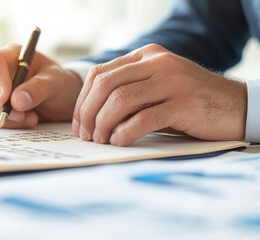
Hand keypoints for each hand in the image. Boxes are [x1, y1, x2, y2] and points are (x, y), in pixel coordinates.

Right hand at [0, 44, 82, 127]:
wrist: (62, 100)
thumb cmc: (60, 84)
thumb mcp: (56, 82)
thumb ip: (39, 88)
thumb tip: (16, 101)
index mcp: (12, 55)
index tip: (4, 99)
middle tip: (23, 116)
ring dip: (5, 118)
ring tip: (31, 119)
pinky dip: (6, 124)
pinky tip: (25, 121)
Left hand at [72, 44, 246, 145]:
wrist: (235, 105)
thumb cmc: (188, 101)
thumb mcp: (156, 86)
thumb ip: (129, 90)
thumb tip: (90, 115)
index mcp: (146, 56)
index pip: (100, 74)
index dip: (83, 100)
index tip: (79, 122)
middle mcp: (157, 63)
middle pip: (105, 84)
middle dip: (88, 112)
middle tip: (85, 134)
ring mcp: (172, 81)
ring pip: (121, 99)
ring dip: (103, 123)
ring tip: (100, 140)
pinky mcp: (184, 102)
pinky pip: (144, 117)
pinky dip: (125, 132)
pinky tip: (119, 142)